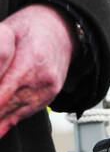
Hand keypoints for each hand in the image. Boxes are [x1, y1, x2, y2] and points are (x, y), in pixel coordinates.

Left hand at [0, 4, 74, 140]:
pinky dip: (7, 122)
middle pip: (6, 106)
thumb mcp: (9, 30)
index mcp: (31, 62)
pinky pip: (23, 114)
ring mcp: (46, 92)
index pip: (3, 92)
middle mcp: (41, 81)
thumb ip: (0, 53)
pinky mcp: (47, 99)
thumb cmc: (32, 28)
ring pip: (14, 114)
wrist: (62, 31)